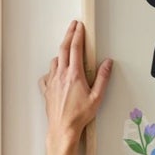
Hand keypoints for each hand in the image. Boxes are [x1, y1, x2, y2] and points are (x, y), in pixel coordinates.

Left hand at [40, 20, 111, 151]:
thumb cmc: (79, 115)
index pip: (75, 48)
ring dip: (61, 53)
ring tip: (67, 51)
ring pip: (55, 61)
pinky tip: (55, 73)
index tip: (79, 26)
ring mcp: (52, 82)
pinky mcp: (46, 90)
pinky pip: (47, 75)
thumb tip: (107, 63)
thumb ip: (103, 78)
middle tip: (72, 27)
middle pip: (63, 49)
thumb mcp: (97, 97)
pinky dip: (52, 70)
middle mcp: (61, 75)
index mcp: (74, 74)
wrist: (63, 128)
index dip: (78, 35)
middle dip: (68, 35)